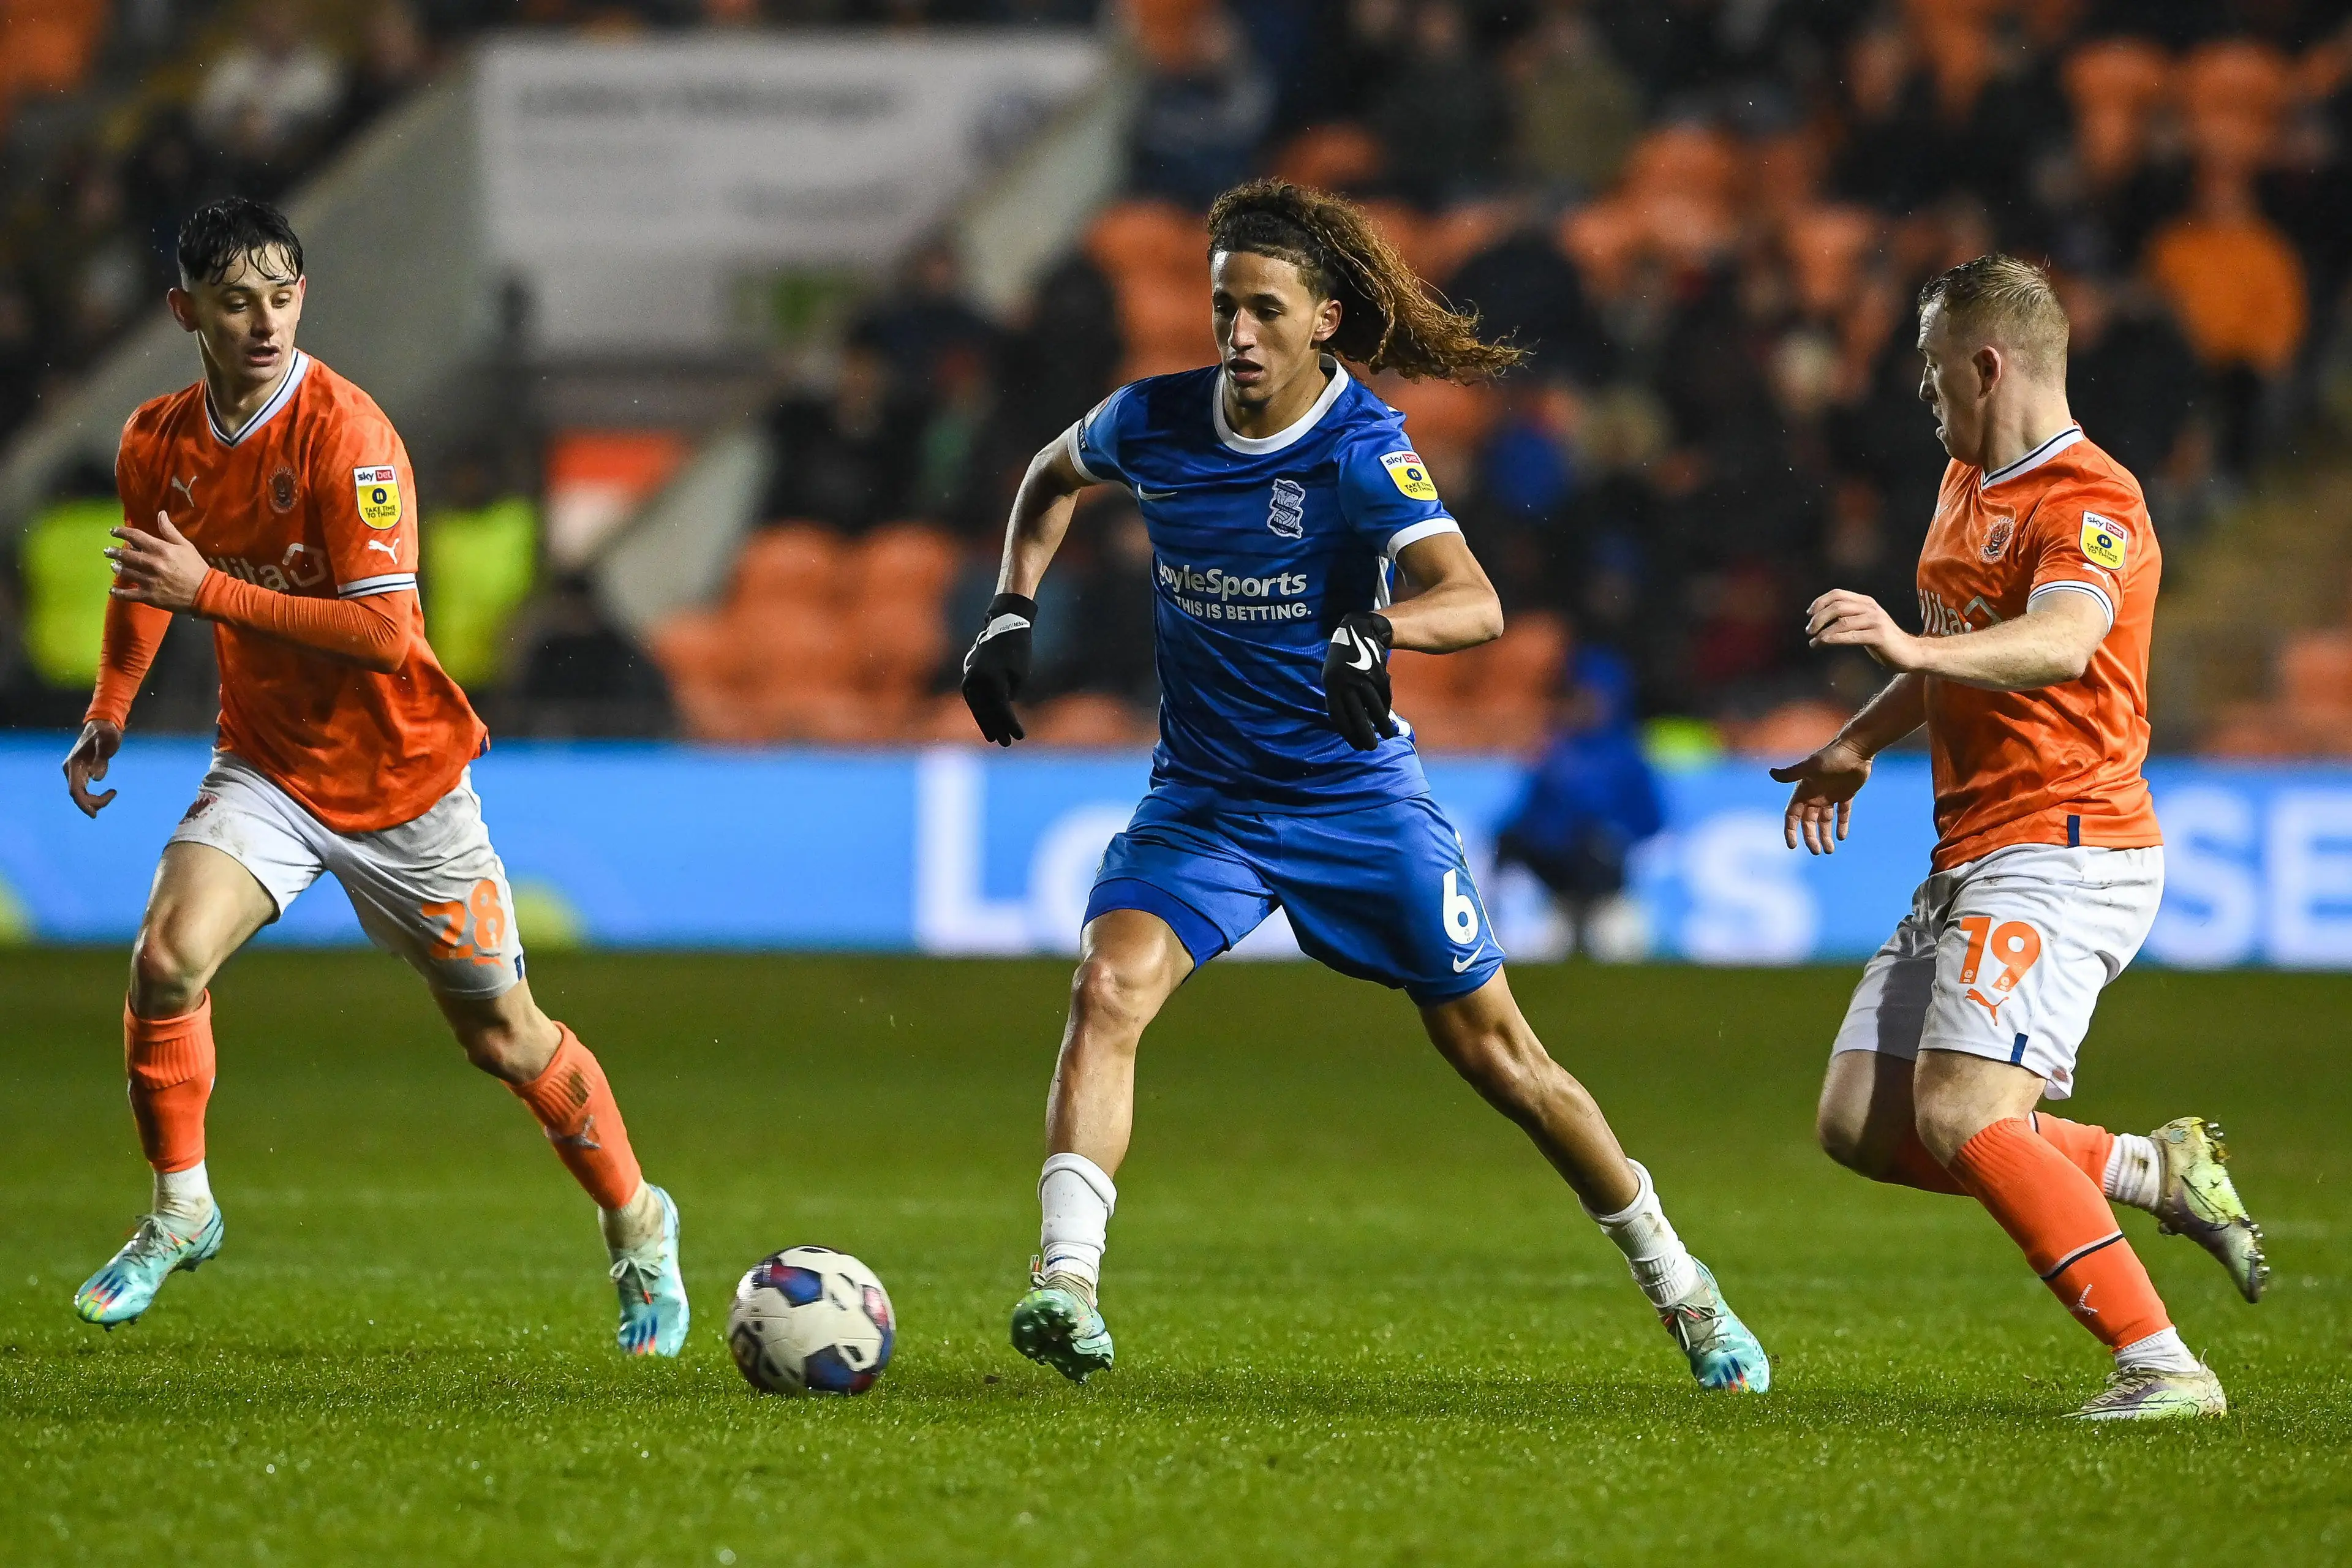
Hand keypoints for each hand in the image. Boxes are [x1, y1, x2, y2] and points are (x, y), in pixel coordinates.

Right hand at [64, 719, 122, 817]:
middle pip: (79, 795)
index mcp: (73, 765)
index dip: (83, 804)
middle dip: (93, 802)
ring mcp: (75, 772)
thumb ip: (101, 757)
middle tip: (113, 795)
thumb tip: (96, 778)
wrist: (102, 726)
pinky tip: (110, 793)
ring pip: (82, 794)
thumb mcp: (107, 741)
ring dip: (95, 800)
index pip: (75, 790)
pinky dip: (95, 795)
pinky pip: (85, 790)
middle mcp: (71, 770)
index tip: (94, 814)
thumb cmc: (106, 732)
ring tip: (112, 794)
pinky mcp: (82, 773)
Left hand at [107, 512, 210, 612]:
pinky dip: (118, 592)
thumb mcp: (186, 546)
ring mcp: (149, 581)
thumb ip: (170, 531)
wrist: (205, 593)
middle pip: (125, 555)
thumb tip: (160, 514)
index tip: (113, 531)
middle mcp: (152, 564)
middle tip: (108, 551)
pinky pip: (128, 594)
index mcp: (161, 550)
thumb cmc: (196, 567)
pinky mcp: (149, 596)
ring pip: (125, 572)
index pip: (135, 536)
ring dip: (117, 568)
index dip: (121, 532)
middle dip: (114, 552)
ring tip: (114, 566)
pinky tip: (113, 590)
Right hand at [961, 592, 1034, 745]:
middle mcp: (977, 682)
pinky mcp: (969, 677)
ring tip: (994, 738)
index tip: (1020, 737)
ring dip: (986, 723)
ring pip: (977, 708)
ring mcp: (970, 679)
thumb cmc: (1016, 652)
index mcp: (992, 681)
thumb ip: (1008, 696)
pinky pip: (974, 699)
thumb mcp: (1019, 677)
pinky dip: (979, 711)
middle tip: (1006, 743)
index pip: (1002, 710)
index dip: (1010, 725)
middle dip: (997, 729)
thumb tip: (1001, 711)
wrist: (1002, 629)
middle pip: (987, 713)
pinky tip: (985, 722)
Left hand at [1323, 611, 1395, 750]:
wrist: (1358, 630)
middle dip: (1365, 734)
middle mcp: (1345, 684)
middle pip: (1357, 716)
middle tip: (1372, 747)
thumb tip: (1351, 722)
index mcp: (1331, 686)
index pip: (1338, 716)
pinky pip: (1384, 696)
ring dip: (1382, 724)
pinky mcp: (1378, 675)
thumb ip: (1339, 696)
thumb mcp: (1333, 676)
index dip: (1348, 733)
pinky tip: (1387, 715)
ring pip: (1374, 708)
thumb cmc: (1343, 658)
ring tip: (1388, 734)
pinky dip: (1386, 707)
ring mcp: (1363, 679)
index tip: (1356, 745)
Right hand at [1769, 737, 1872, 854]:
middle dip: (1810, 838)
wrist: (1855, 748)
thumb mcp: (1810, 767)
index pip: (1792, 815)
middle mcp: (1815, 795)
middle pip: (1808, 822)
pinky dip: (1842, 825)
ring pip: (1825, 821)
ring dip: (1826, 835)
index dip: (1790, 830)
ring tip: (1830, 850)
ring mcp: (1830, 795)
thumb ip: (1791, 773)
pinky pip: (1842, 813)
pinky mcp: (1846, 794)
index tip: (1792, 846)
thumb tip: (1771, 773)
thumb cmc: (1832, 756)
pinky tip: (1842, 837)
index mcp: (1804, 791)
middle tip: (1817, 851)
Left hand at [1804, 589, 1925, 671]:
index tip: (1809, 614)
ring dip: (1822, 632)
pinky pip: (1850, 636)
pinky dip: (1832, 639)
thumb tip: (1820, 621)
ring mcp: (1875, 621)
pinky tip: (1822, 644)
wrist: (1910, 653)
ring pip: (1842, 621)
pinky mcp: (1878, 636)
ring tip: (1813, 641)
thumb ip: (1848, 618)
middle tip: (1809, 631)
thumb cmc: (1883, 640)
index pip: (1838, 594)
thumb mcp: (1864, 624)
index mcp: (1866, 602)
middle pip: (1837, 606)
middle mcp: (1870, 608)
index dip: (1820, 602)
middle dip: (1818, 618)